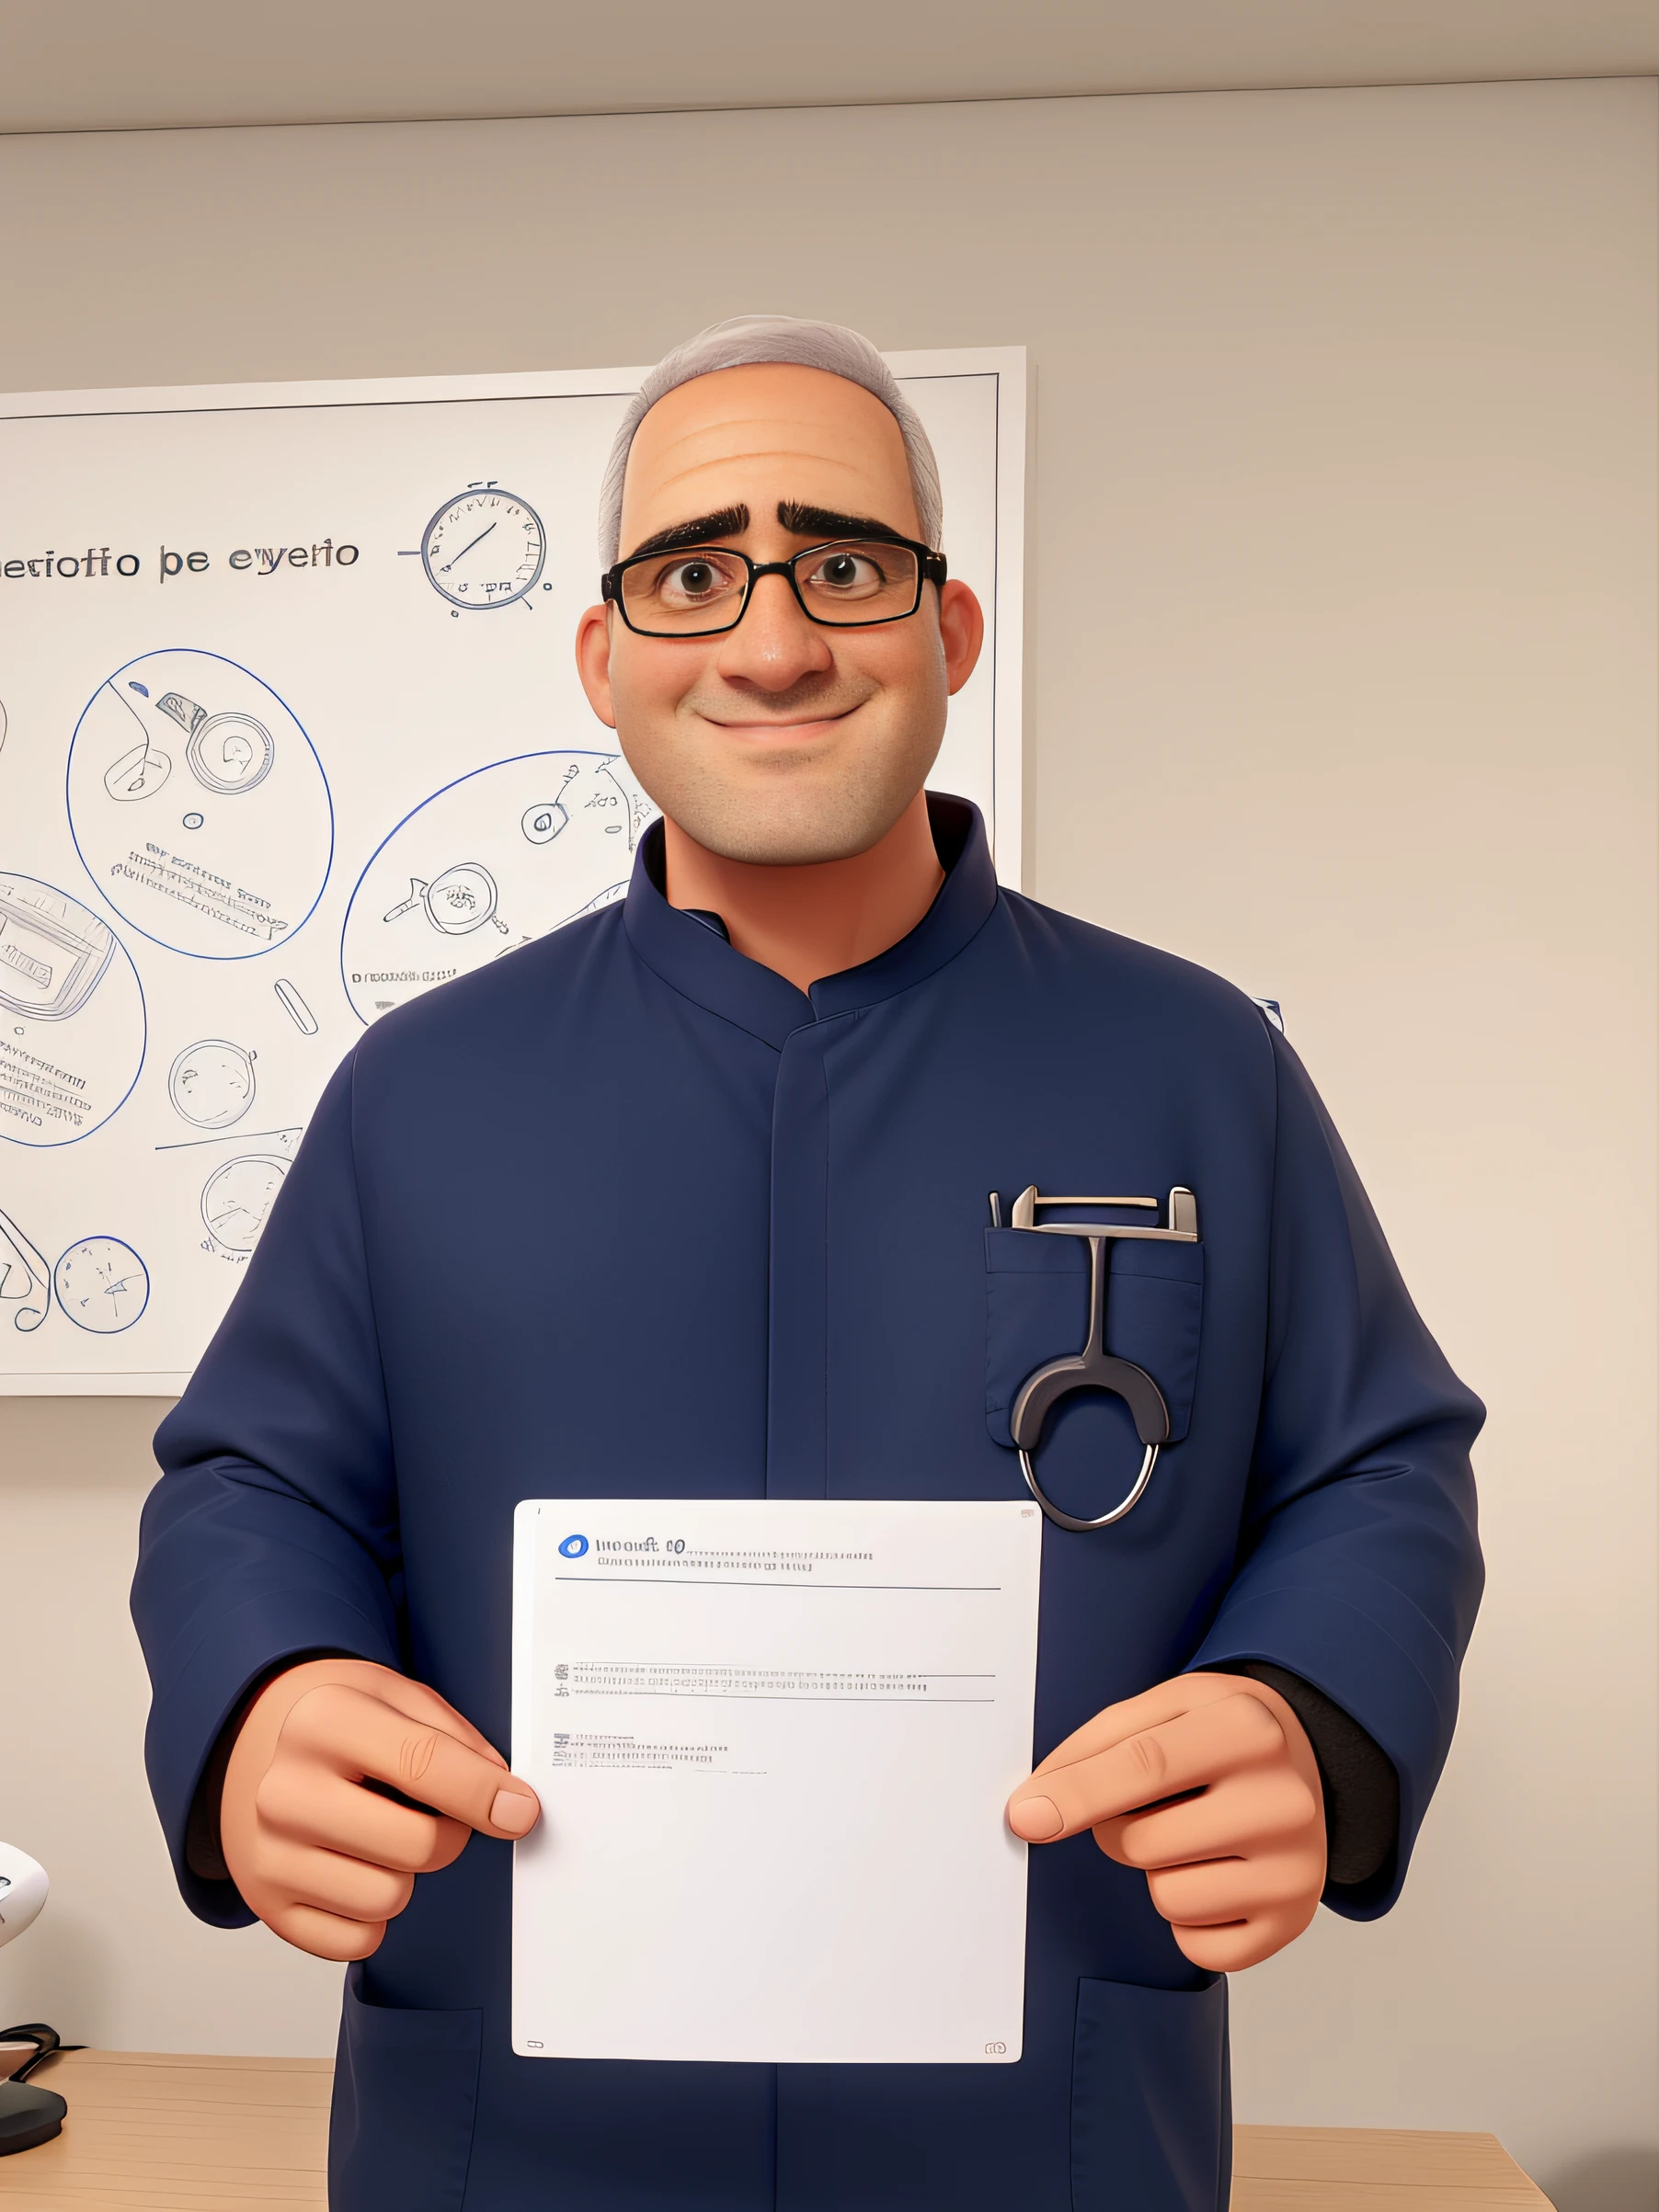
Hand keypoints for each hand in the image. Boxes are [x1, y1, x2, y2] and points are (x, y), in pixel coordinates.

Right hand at [220, 1657, 540, 1962]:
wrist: (255, 1748)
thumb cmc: (340, 1724)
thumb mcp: (395, 1696)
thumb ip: (455, 1738)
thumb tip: (504, 1800)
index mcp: (323, 1720)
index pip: (423, 1763)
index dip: (485, 1793)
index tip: (521, 1811)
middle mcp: (285, 1790)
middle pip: (418, 1845)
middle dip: (449, 1836)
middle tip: (435, 1816)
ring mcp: (269, 1853)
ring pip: (390, 1898)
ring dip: (407, 1876)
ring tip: (383, 1838)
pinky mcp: (266, 1905)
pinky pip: (356, 1940)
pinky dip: (372, 1916)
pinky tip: (356, 1870)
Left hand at [1006, 1672, 1324, 1971]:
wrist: (1306, 1761)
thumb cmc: (1220, 1732)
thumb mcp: (1167, 1706)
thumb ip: (1096, 1746)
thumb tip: (1034, 1809)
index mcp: (1248, 1728)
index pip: (1144, 1765)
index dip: (1076, 1795)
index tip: (1024, 1817)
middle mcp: (1284, 1801)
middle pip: (1143, 1843)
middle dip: (1121, 1829)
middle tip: (1156, 1806)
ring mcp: (1295, 1869)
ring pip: (1167, 1898)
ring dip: (1157, 1873)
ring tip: (1192, 1835)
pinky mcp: (1291, 1923)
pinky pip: (1198, 1947)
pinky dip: (1189, 1919)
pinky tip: (1215, 1874)